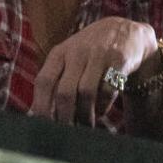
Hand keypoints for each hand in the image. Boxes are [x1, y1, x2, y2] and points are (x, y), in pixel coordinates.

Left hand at [31, 17, 157, 125]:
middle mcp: (78, 51)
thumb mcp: (68, 57)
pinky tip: (100, 110)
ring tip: (85, 124)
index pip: (44, 81)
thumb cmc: (89, 52)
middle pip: (65, 91)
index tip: (43, 126)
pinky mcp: (119, 60)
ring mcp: (99, 54)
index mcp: (59, 53)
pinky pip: (108, 90)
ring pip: (86, 93)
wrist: (124, 30)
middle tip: (66, 131)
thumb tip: (38, 116)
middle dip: (65, 117)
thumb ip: (54, 80)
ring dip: (85, 115)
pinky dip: (103, 106)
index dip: (41, 107)